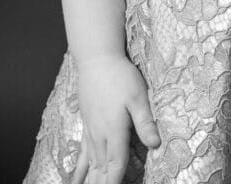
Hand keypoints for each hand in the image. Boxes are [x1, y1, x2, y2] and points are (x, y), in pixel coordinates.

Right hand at [71, 54, 160, 183]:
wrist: (96, 60)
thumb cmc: (120, 75)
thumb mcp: (138, 95)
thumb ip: (145, 121)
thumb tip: (155, 144)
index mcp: (114, 130)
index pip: (116, 165)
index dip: (117, 182)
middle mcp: (100, 135)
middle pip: (101, 170)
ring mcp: (91, 132)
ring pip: (91, 165)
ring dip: (92, 181)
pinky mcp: (86, 126)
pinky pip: (82, 155)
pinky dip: (79, 171)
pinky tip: (75, 181)